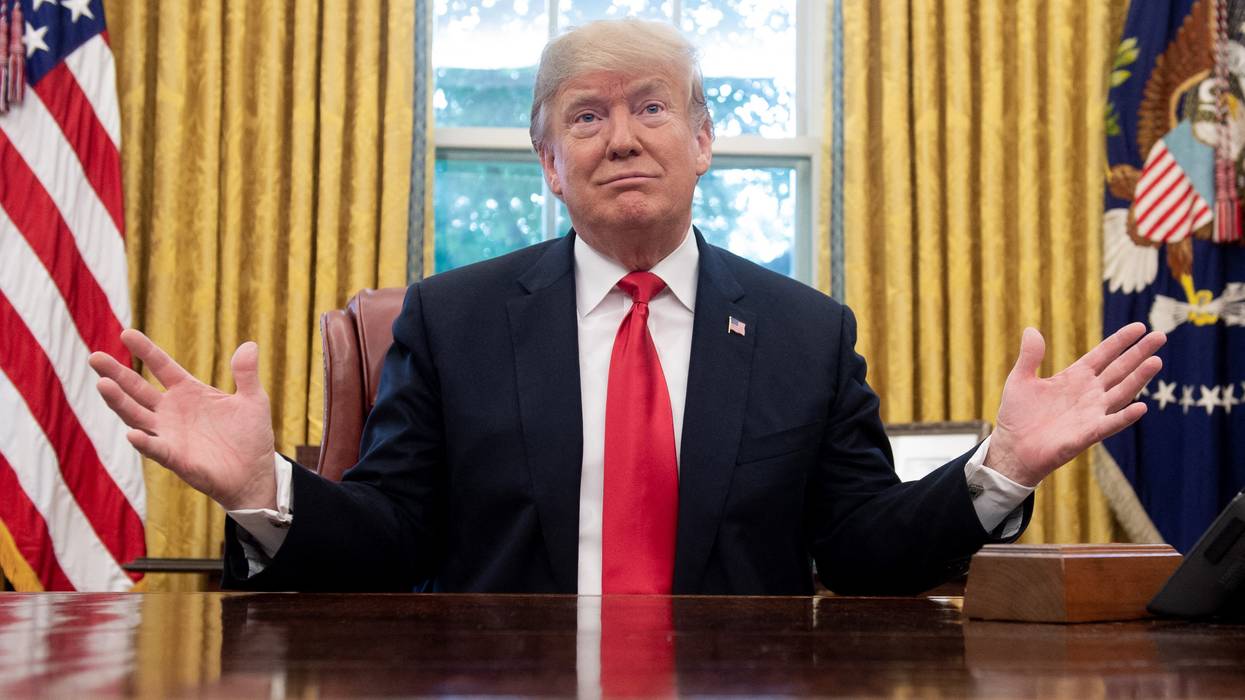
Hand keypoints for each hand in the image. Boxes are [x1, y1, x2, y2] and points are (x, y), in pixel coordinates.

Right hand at [89, 329, 277, 510]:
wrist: (255, 473)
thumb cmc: (250, 436)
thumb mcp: (253, 400)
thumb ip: (246, 374)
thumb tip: (250, 344)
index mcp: (188, 392)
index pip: (161, 366)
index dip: (145, 350)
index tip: (126, 332)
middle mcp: (171, 411)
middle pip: (137, 389)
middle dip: (116, 374)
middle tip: (95, 357)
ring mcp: (169, 434)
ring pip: (136, 415)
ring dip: (119, 402)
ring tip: (102, 385)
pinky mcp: (175, 458)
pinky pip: (155, 448)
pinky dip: (144, 442)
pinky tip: (133, 434)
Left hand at [986, 322, 1164, 486]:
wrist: (1012, 449)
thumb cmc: (1017, 415)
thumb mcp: (1020, 380)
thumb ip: (1030, 356)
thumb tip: (1031, 330)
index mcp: (1074, 378)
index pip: (1103, 355)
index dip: (1120, 341)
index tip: (1139, 327)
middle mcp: (1088, 393)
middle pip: (1119, 369)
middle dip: (1139, 353)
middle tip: (1160, 336)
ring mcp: (1091, 413)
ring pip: (1121, 392)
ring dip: (1138, 378)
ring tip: (1156, 361)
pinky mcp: (1087, 434)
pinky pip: (1110, 424)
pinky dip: (1125, 417)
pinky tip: (1141, 407)